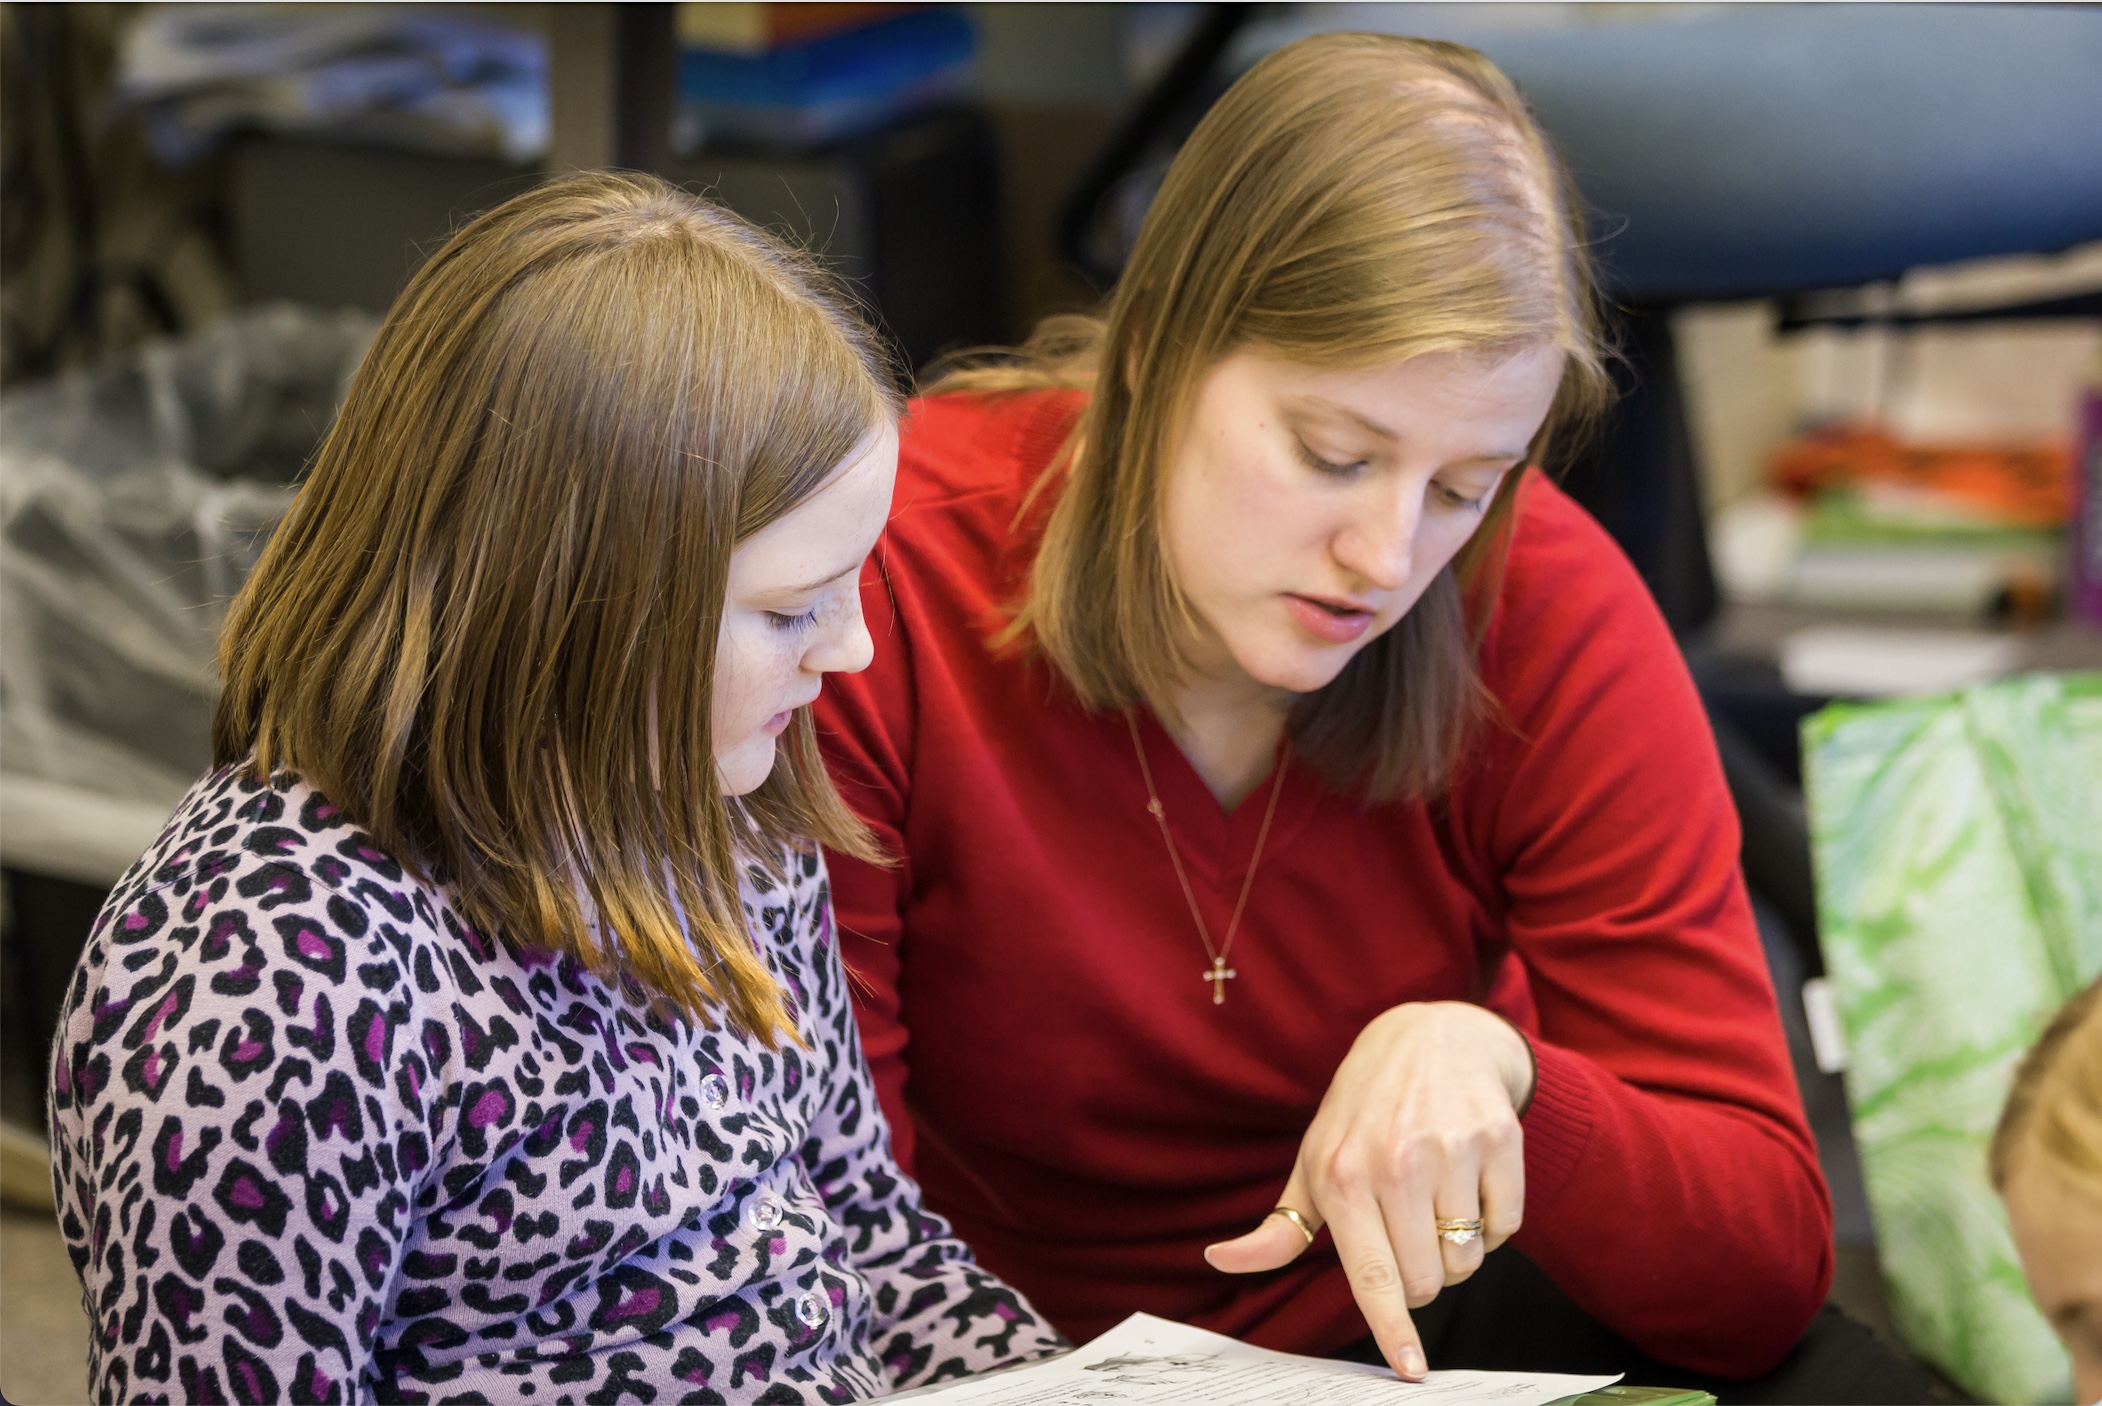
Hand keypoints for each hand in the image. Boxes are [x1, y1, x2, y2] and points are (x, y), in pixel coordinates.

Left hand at [1203, 1001, 1534, 1379]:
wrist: (1430, 1039)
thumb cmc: (1362, 1113)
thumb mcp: (1312, 1162)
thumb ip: (1276, 1228)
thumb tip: (1219, 1259)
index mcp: (1341, 1176)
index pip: (1374, 1276)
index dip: (1394, 1329)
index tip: (1411, 1369)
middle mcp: (1396, 1163)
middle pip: (1427, 1282)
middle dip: (1421, 1274)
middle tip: (1408, 1229)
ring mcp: (1450, 1150)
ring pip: (1468, 1259)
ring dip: (1457, 1248)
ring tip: (1437, 1199)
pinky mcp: (1498, 1140)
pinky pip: (1507, 1227)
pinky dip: (1492, 1221)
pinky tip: (1468, 1180)